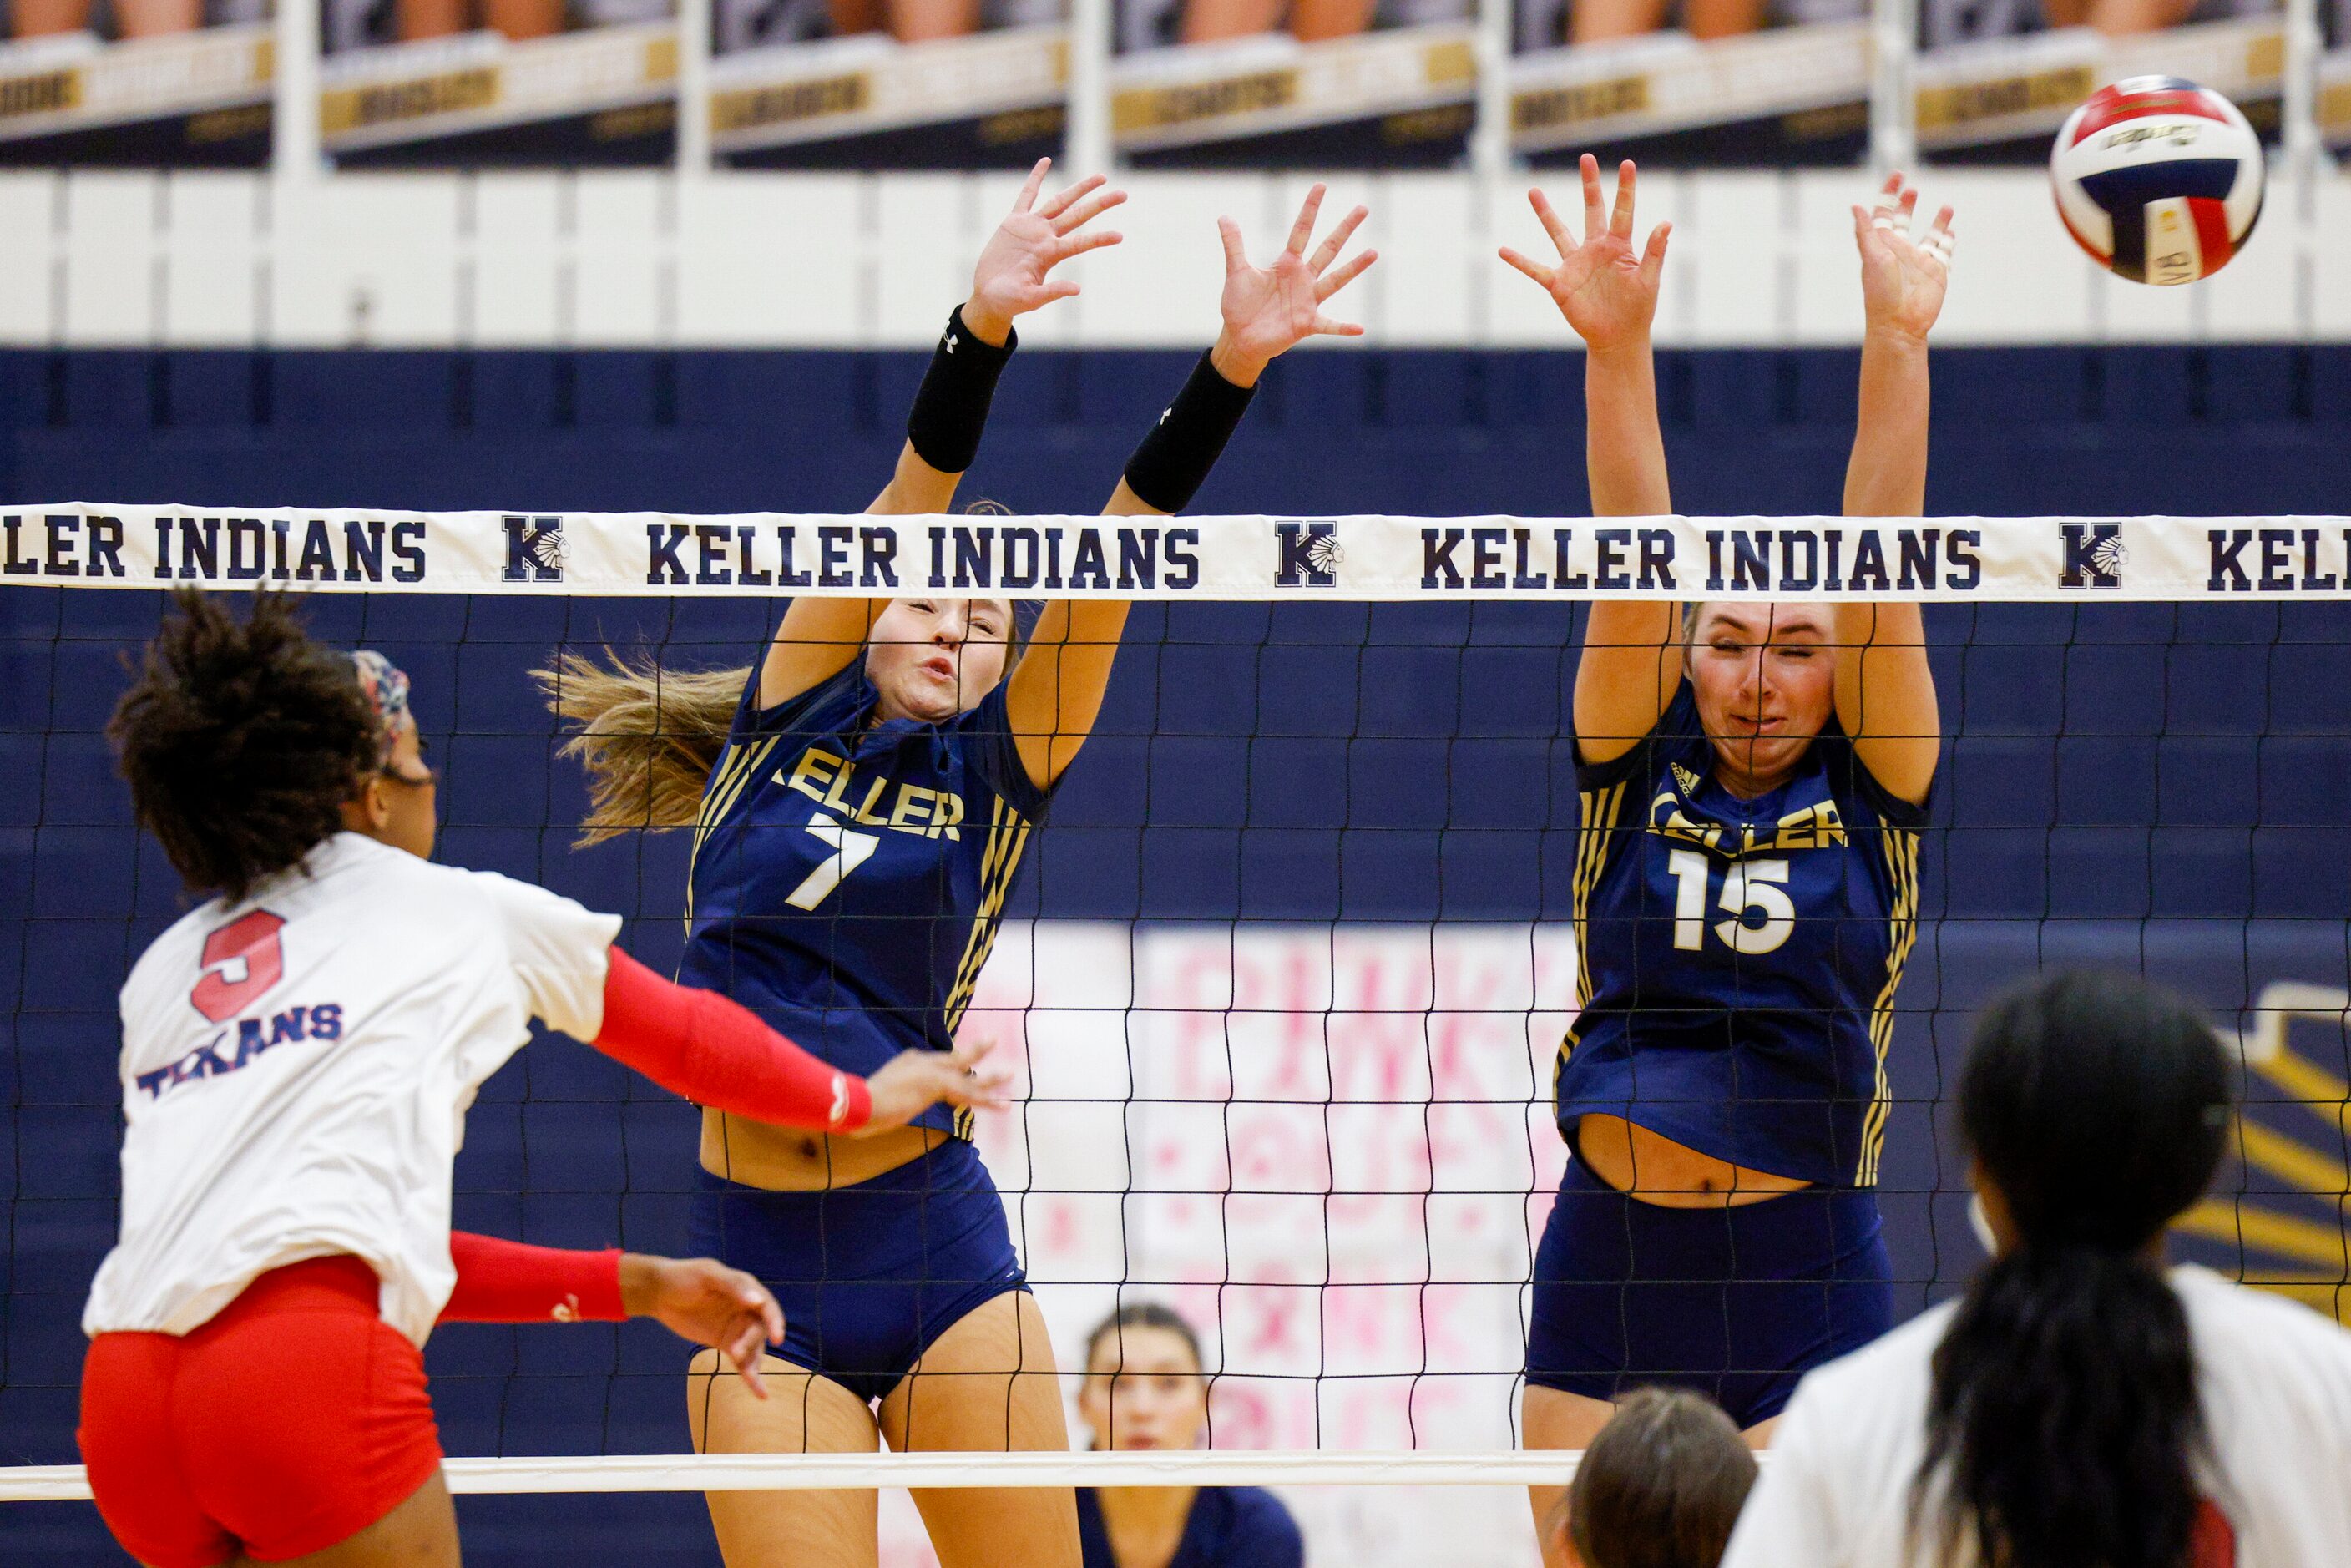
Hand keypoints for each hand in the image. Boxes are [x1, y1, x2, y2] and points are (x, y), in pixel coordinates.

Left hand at [619, 1254, 783, 1399]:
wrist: (659, 1293)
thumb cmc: (684, 1277)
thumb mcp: (708, 1275)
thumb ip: (733, 1287)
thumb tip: (757, 1302)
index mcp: (746, 1289)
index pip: (767, 1307)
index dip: (774, 1321)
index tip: (777, 1338)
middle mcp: (747, 1309)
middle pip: (759, 1331)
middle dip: (751, 1343)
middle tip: (735, 1353)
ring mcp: (736, 1328)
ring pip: (753, 1349)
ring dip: (753, 1364)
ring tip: (751, 1380)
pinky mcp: (726, 1343)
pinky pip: (741, 1360)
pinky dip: (749, 1375)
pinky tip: (759, 1392)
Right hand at [856, 1033, 1014, 1134]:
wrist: (860, 1103)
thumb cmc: (862, 1103)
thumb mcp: (879, 1094)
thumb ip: (893, 1093)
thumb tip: (898, 1102)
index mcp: (910, 1061)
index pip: (938, 1061)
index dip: (953, 1063)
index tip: (964, 1060)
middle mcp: (923, 1062)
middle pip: (955, 1058)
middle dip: (976, 1050)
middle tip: (993, 1040)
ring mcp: (932, 1072)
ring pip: (967, 1076)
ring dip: (991, 1079)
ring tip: (1010, 1076)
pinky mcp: (938, 1085)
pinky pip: (969, 1094)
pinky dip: (987, 1100)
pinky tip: (1003, 1104)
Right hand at [963, 158, 1126, 346]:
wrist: (990, 296)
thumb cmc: (1010, 301)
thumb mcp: (1031, 299)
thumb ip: (1052, 292)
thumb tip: (1077, 289)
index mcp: (1051, 255)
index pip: (1080, 243)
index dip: (1099, 238)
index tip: (1120, 236)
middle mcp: (1046, 238)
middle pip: (1077, 216)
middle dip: (1099, 204)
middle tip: (1123, 195)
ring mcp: (1032, 228)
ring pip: (1060, 202)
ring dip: (1079, 189)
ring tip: (1101, 178)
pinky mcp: (1014, 222)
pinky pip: (1027, 195)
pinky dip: (1036, 179)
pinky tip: (1046, 161)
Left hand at [1209, 184, 1377, 387]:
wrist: (1240, 338)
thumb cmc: (1240, 305)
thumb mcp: (1236, 272)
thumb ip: (1234, 245)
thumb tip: (1223, 216)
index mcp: (1287, 264)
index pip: (1301, 230)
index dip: (1310, 209)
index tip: (1321, 186)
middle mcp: (1303, 279)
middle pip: (1328, 248)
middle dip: (1344, 229)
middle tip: (1363, 208)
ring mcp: (1308, 301)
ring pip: (1336, 280)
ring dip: (1354, 268)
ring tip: (1373, 252)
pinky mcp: (1307, 324)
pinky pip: (1329, 325)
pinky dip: (1343, 328)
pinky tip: (1359, 328)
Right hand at [1498, 155, 1668, 356]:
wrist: (1618, 337)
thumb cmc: (1638, 309)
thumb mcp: (1648, 279)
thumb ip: (1654, 251)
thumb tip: (1667, 223)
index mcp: (1619, 246)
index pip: (1623, 211)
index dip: (1625, 189)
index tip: (1627, 164)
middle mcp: (1595, 248)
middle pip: (1591, 209)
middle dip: (1589, 185)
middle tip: (1586, 158)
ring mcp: (1575, 264)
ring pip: (1558, 232)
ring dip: (1546, 212)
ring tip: (1534, 191)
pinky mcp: (1559, 283)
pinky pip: (1535, 269)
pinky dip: (1519, 262)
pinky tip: (1502, 251)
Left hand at [1853, 172, 1953, 346]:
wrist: (1900, 323)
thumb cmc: (1881, 292)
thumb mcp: (1872, 258)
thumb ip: (1866, 232)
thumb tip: (1855, 207)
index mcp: (1881, 245)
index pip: (1883, 213)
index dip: (1888, 194)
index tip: (1897, 176)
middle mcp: (1900, 250)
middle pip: (1902, 221)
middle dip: (1906, 204)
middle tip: (1911, 189)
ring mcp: (1919, 260)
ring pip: (1930, 235)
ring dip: (1938, 221)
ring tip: (1947, 206)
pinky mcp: (1936, 271)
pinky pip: (1944, 251)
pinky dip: (1948, 239)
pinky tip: (1952, 230)